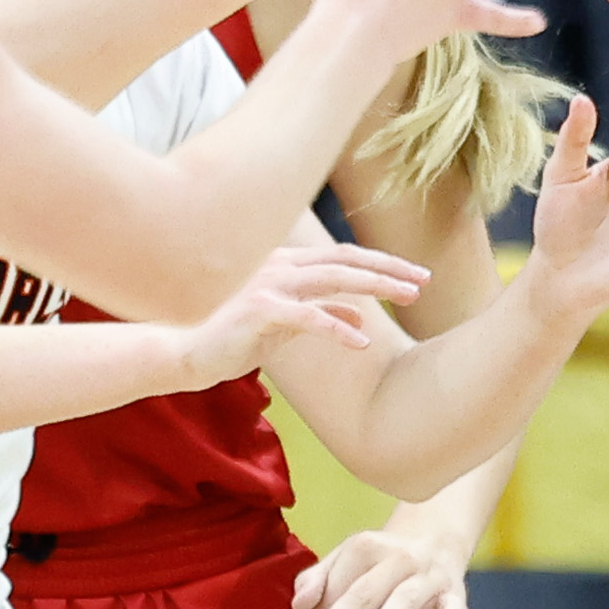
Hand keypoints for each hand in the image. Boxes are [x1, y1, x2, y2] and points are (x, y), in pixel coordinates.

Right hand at [170, 244, 425, 393]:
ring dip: (376, 286)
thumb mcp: (286, 324)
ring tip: (409, 298)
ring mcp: (269, 285)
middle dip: (389, 269)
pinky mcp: (260, 311)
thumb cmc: (233, 337)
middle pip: (346, 260)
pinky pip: (307, 317)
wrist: (184, 352)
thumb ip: (321, 312)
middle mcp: (280, 266)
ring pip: (334, 278)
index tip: (414, 276)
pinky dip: (337, 327)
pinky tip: (361, 342)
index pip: (343, 256)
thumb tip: (360, 315)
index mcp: (286, 264)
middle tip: (423, 281)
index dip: (381, 264)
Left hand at [290, 512, 477, 608]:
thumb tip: (300, 604)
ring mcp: (427, 576)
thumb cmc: (381, 560)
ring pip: (406, 598)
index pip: (334, 589)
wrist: (438, 538)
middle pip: (363, 592)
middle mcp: (396, 559)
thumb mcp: (345, 561)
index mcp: (364, 547)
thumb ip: (317, 581)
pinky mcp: (453, 593)